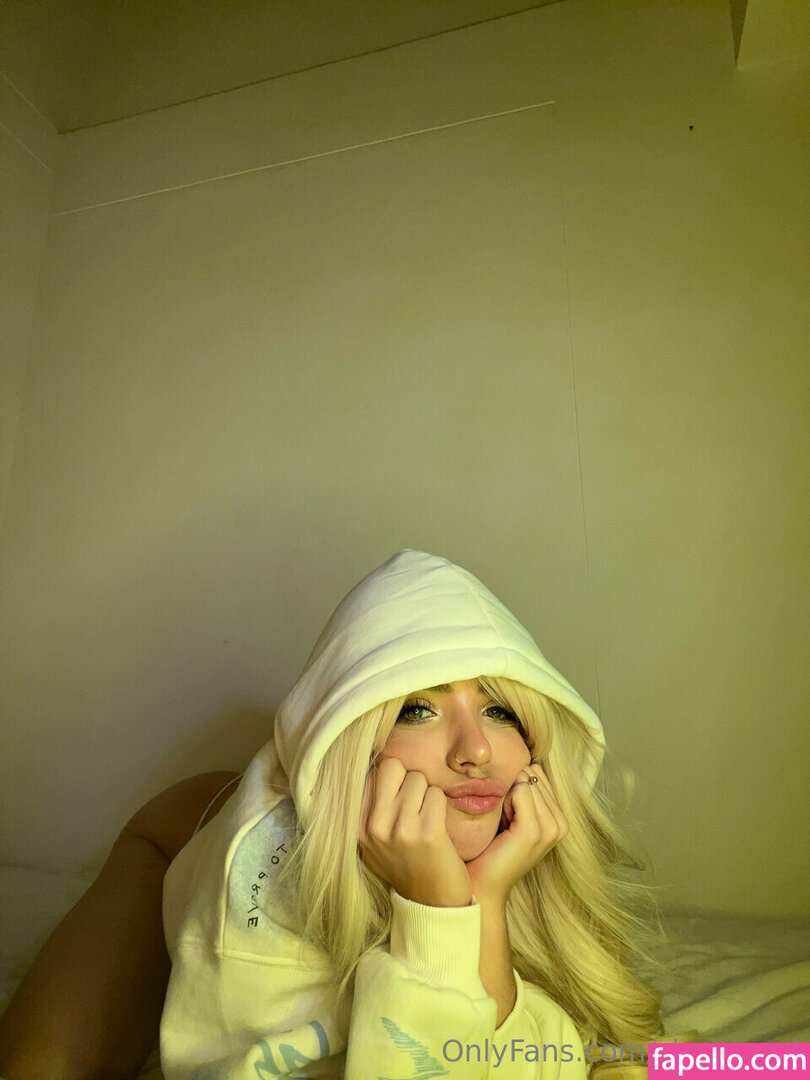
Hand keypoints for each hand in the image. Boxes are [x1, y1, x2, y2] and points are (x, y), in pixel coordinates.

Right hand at [359, 758, 472, 906]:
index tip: (397, 797)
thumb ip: (369, 806)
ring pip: (418, 778)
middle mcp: (373, 826)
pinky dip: (441, 805)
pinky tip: (438, 826)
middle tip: (414, 802)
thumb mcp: (372, 840)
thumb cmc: (404, 863)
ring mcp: (399, 830)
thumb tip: (374, 763)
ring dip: (427, 793)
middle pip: (393, 766)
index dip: (390, 779)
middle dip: (407, 778)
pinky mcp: (427, 833)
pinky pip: (437, 794)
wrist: (431, 903)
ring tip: (425, 818)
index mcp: (357, 825)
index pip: (371, 772)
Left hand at [465, 763, 567, 906]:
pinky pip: (520, 791)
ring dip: (506, 797)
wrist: (480, 884)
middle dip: (511, 790)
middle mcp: (561, 823)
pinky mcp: (534, 830)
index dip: (515, 787)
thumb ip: (524, 790)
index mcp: (560, 819)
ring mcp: (550, 828)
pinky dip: (504, 803)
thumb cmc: (491, 847)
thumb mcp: (512, 814)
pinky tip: (501, 826)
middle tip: (503, 822)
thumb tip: (520, 762)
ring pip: (525, 781)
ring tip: (503, 826)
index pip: (537, 773)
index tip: (508, 816)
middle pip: (532, 775)